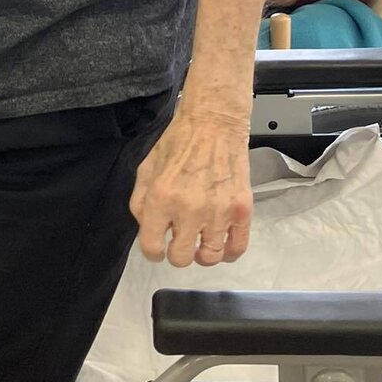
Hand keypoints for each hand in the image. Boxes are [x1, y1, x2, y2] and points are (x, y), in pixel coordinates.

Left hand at [129, 107, 251, 267]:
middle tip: (180, 241)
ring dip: (202, 253)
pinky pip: (237, 248)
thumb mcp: (146, 168)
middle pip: (181, 258)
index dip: (153, 251)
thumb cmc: (181, 141)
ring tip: (200, 241)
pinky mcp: (241, 210)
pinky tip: (222, 243)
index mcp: (161, 197)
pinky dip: (229, 252)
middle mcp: (189, 208)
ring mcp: (218, 211)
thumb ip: (140, 202)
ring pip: (210, 257)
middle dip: (177, 253)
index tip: (158, 248)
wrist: (214, 123)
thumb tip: (147, 228)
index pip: (152, 247)